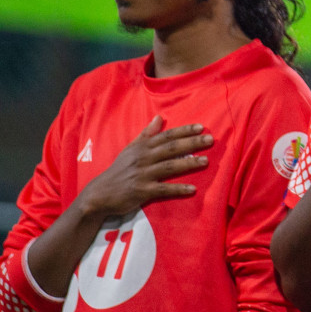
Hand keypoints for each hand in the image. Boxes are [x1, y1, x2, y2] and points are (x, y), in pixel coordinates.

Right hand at [76, 116, 210, 221]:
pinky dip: (178, 189)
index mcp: (142, 147)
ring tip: (206, 161)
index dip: (183, 131)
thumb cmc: (119, 170)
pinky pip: (163, 189)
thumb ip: (146, 134)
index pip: (166, 136)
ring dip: (189, 164)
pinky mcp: (142, 191)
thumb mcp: (130, 149)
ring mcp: (143, 174)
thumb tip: (159, 117)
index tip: (201, 127)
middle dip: (192, 143)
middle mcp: (143, 158)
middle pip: (171, 148)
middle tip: (211, 140)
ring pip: (169, 167)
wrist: (99, 194)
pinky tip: (192, 189)